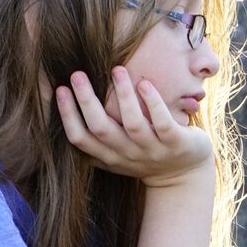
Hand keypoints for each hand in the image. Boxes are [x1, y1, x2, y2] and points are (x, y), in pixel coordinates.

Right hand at [55, 66, 212, 187]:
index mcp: (110, 156)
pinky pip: (162, 123)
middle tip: (77, 74)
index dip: (68, 115)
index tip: (60, 89)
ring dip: (123, 95)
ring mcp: (153, 150)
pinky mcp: (175, 144)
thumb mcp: (118, 156)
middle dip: (86, 101)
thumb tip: (65, 115)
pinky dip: (153, 103)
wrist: (185, 177)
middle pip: (101, 129)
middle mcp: (128, 155)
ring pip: (133, 124)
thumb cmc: (146, 158)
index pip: (81, 139)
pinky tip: (144, 83)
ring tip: (116, 69)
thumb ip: (97, 143)